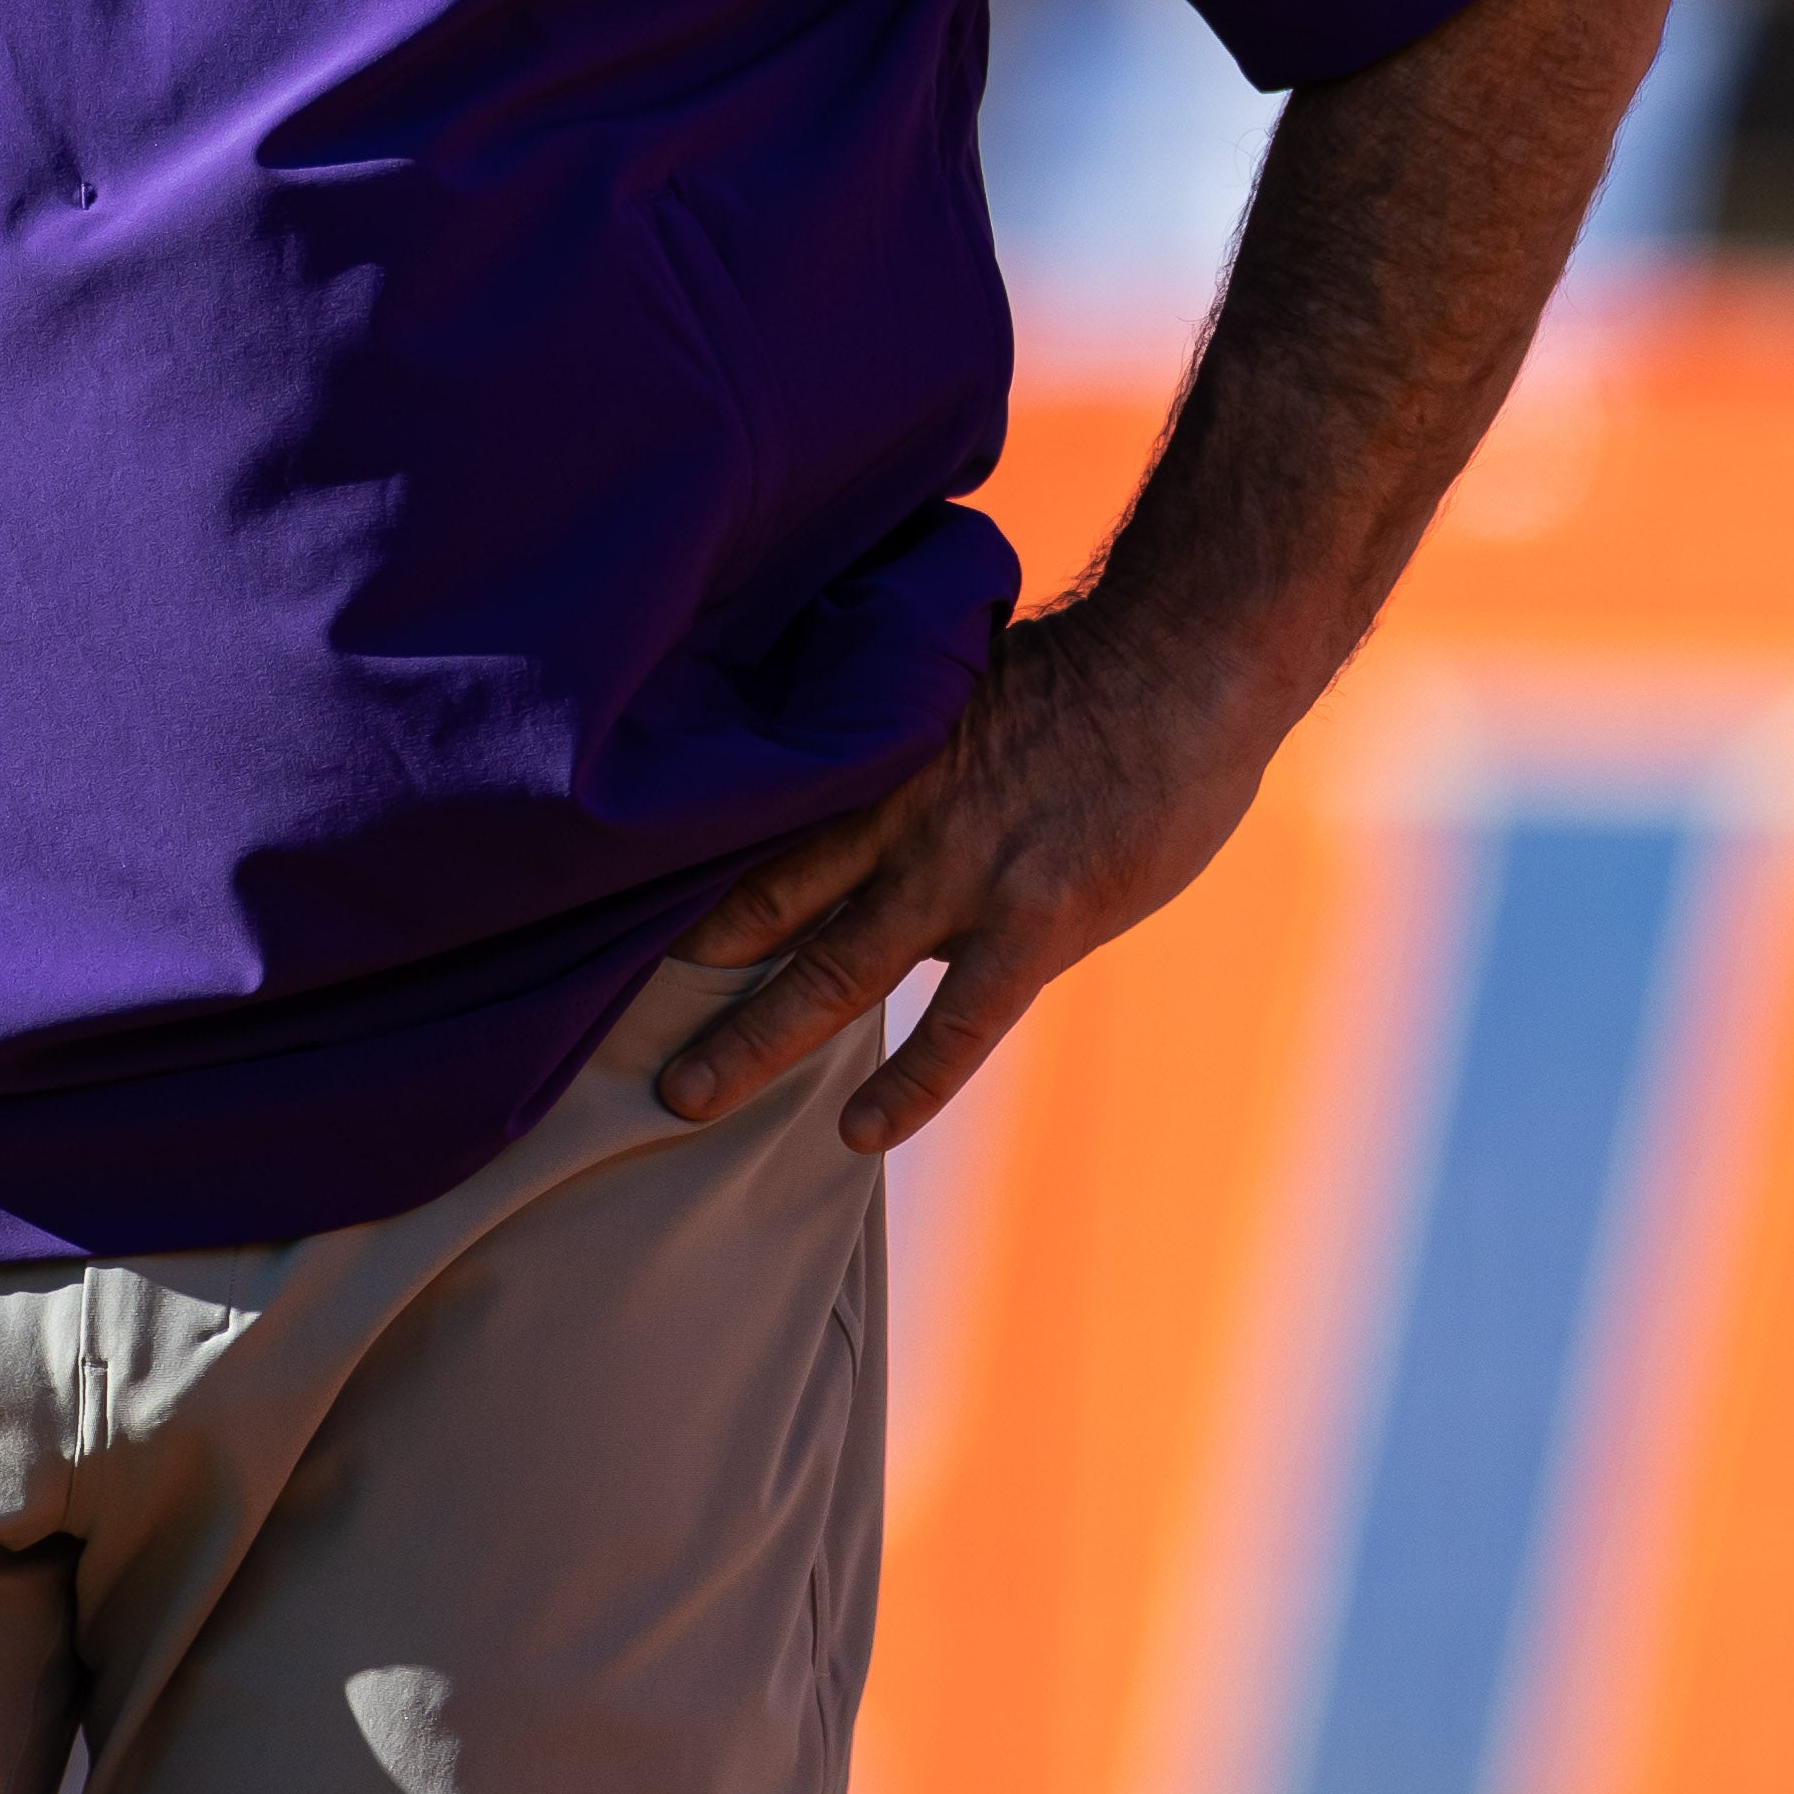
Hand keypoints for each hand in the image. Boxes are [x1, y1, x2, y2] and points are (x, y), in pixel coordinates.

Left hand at [653, 596, 1300, 1151]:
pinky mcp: (1038, 919)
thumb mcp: (962, 683)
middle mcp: (903, 816)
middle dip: (689, 971)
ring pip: (835, 967)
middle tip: (602, 1027)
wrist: (1190, 660)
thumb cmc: (1090, 669)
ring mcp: (966, 871)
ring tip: (683, 1097)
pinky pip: (960, 1023)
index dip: (684, 878)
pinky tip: (855, 1132)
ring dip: (756, 1036)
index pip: (756, 824)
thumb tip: (847, 776)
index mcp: (880, 755)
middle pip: (768, 902)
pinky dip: (907, 1081)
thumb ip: (904, 747)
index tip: (606, 920)